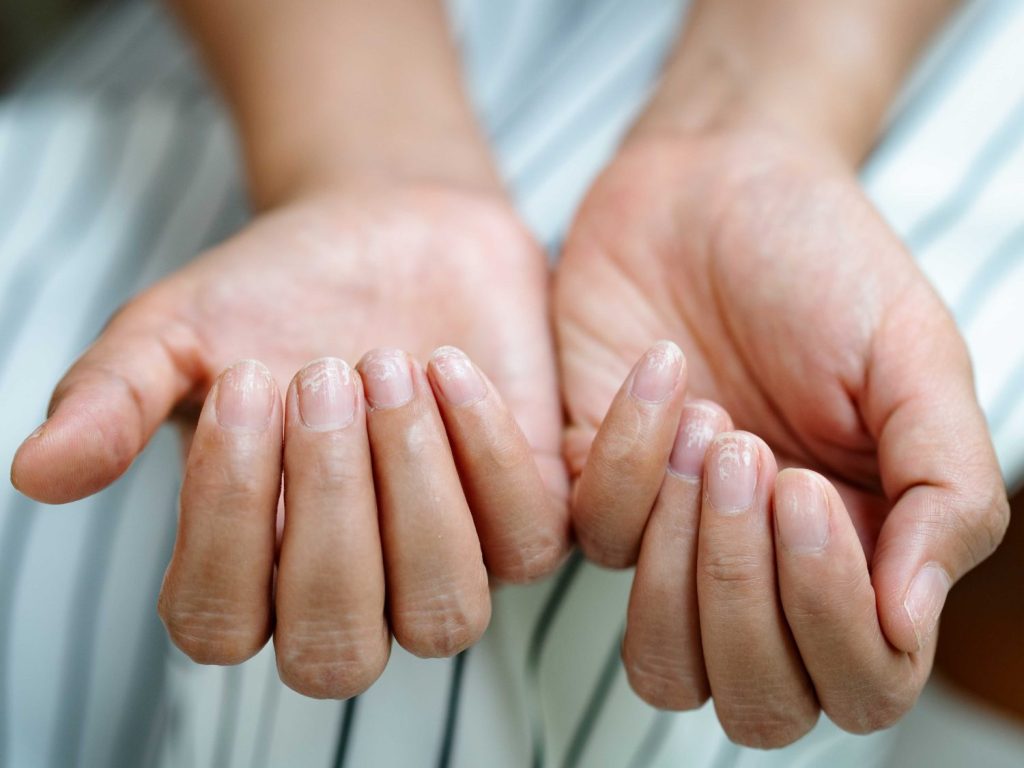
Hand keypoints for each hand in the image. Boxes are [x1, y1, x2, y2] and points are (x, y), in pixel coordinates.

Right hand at [11, 182, 568, 695]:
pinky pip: (528, 542)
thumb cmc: (280, 292)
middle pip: (336, 648)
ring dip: (413, 491)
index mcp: (253, 568)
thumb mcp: (179, 331)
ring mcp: (447, 561)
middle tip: (321, 372)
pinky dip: (487, 453)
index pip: (220, 624)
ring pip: (444, 615)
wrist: (392, 231)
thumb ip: (113, 399)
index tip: (245, 383)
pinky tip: (447, 364)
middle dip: (328, 509)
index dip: (226, 519)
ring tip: (388, 364)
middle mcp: (354, 590)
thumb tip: (35, 473)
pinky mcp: (526, 516)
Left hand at [554, 131, 1008, 744]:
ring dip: (683, 561)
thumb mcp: (915, 359)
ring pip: (662, 662)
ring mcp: (674, 539)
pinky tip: (662, 371)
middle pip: (754, 699)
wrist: (713, 185)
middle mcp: (766, 569)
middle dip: (748, 594)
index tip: (806, 489)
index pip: (859, 681)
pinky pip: (591, 540)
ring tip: (712, 429)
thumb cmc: (824, 265)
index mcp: (863, 553)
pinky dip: (625, 459)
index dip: (831, 619)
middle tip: (755, 458)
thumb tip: (911, 621)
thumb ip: (945, 489)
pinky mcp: (591, 489)